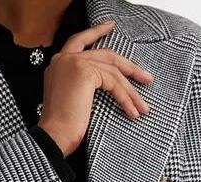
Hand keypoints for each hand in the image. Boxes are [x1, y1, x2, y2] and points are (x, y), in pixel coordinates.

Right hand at [37, 20, 153, 156]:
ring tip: (143, 107)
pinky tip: (132, 111)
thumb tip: (109, 82)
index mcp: (58, 64)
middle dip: (129, 67)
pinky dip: (125, 98)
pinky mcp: (84, 71)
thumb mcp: (72, 98)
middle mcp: (64, 59)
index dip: (96, 32)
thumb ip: (83, 83)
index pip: (80, 41)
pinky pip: (113, 82)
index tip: (110, 26)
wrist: (54, 136)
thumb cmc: (62, 127)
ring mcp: (73, 63)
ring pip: (112, 71)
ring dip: (131, 91)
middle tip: (146, 77)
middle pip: (105, 55)